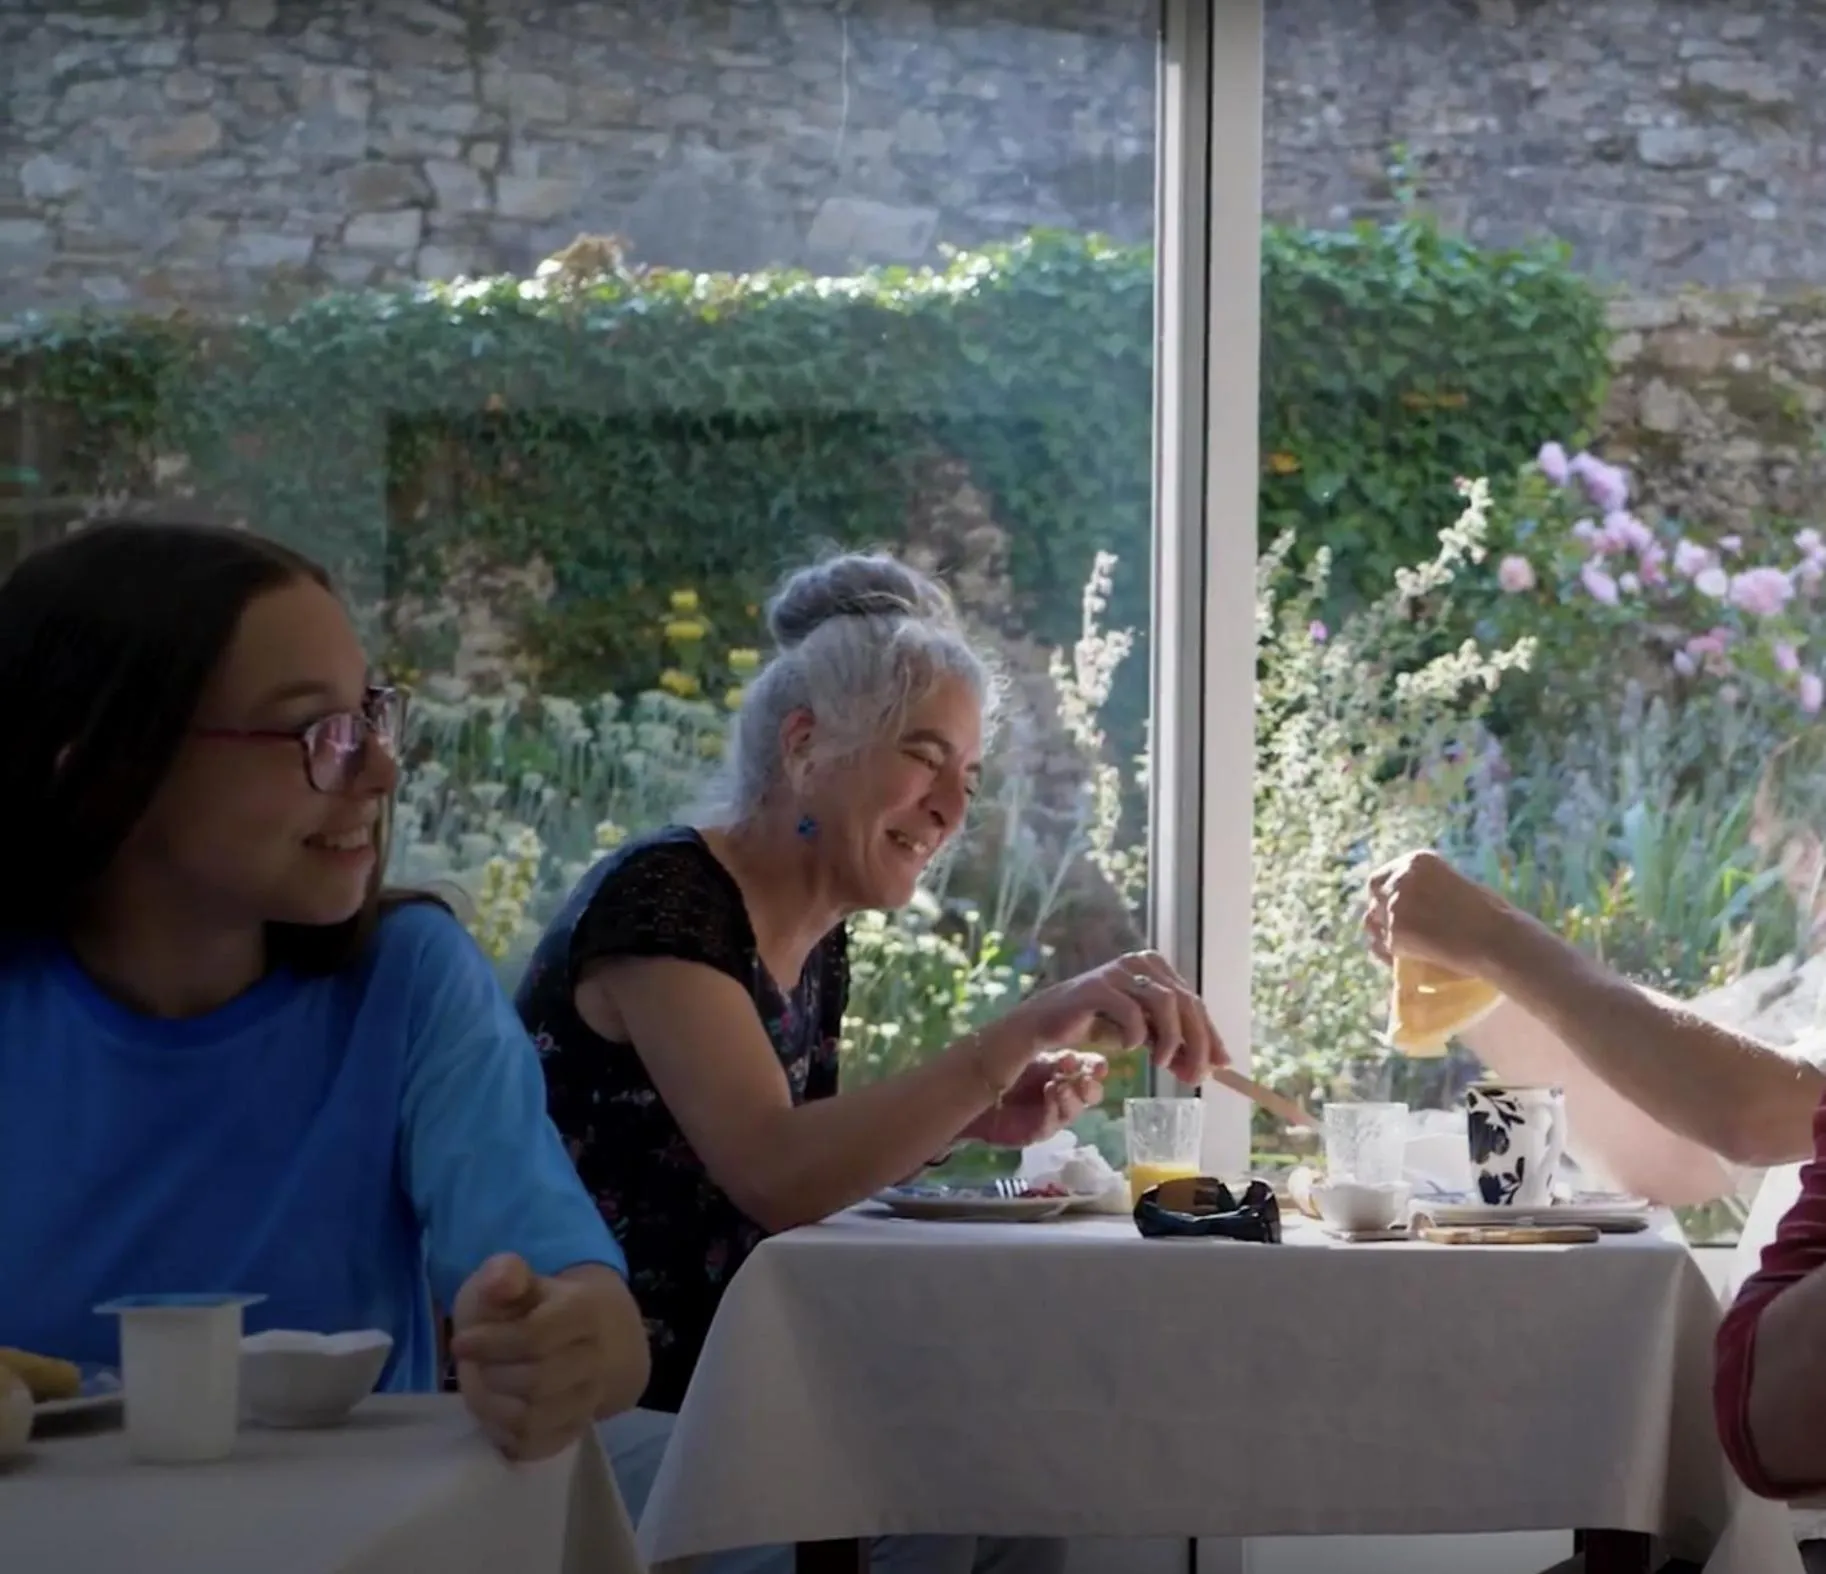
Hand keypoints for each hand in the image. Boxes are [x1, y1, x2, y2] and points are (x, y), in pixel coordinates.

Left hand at [448, 1255, 636, 1460]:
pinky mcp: (576, 1431)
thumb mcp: (523, 1278)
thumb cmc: (546, 1304)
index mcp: (588, 1312)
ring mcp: (591, 1400)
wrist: (602, 1335)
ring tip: (479, 1386)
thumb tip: (498, 1281)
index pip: (537, 1337)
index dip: (491, 1343)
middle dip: (491, 1376)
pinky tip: (494, 1410)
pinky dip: (504, 1433)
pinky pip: (535, 1446)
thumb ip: (507, 1273)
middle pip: (537, 1382)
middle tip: (472, 1365)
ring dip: (492, 1407)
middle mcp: (598, 1360)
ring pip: (535, 1419)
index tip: (460, 1342)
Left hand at [962, 1050, 1108, 1146]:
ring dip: (1072, 1098)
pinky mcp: (1038, 1130)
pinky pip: (1053, 1123)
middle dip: (1091, 1086)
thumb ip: (1055, 1043)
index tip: (1098, 1066)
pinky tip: (1048, 1097)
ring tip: (1059, 1086)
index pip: (1090, 1068)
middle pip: (1090, 1093)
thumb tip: (1080, 1043)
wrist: (970, 1089)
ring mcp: (1051, 1113)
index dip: (1096, 1067)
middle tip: (1085, 1079)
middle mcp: (1061, 1090)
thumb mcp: (1029, 1044)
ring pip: (1075, 1109)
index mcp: (1062, 1067)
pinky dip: (1054, 1111)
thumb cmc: (999, 1063)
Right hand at [998, 950, 1225, 1087]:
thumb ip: (1175, 1042)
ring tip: (1162, 1064)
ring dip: (1171, 1039)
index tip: (1221, 1065)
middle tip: (1195, 1076)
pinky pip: (1131, 1011)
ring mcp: (1118, 971)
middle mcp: (1140, 962)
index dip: (1210, 1034)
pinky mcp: (1097, 986)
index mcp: (1155, 967)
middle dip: (1196, 1043)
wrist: (1047, 1025)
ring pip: (1164, 1002)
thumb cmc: (1098, 1025)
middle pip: (1185, 1001)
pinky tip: (1129, 1048)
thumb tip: (1217, 1064)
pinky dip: (1136, 1034)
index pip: (1193, 1001)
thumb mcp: (1145, 1034)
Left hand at [1363, 850, 1514, 975]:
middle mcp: (1400, 878)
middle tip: (1394, 930)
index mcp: (1416, 861)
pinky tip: (1407, 961)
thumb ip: (1425, 888)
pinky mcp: (1395, 934)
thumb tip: (1404, 904)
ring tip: (1404, 947)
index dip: (1384, 895)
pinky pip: (1383, 948)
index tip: (1390, 909)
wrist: (1496, 938)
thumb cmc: (1488, 914)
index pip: (1381, 878)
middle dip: (1381, 913)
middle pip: (1374, 898)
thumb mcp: (1452, 884)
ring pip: (1375, 924)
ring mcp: (1395, 906)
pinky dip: (1391, 956)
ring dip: (1384, 935)